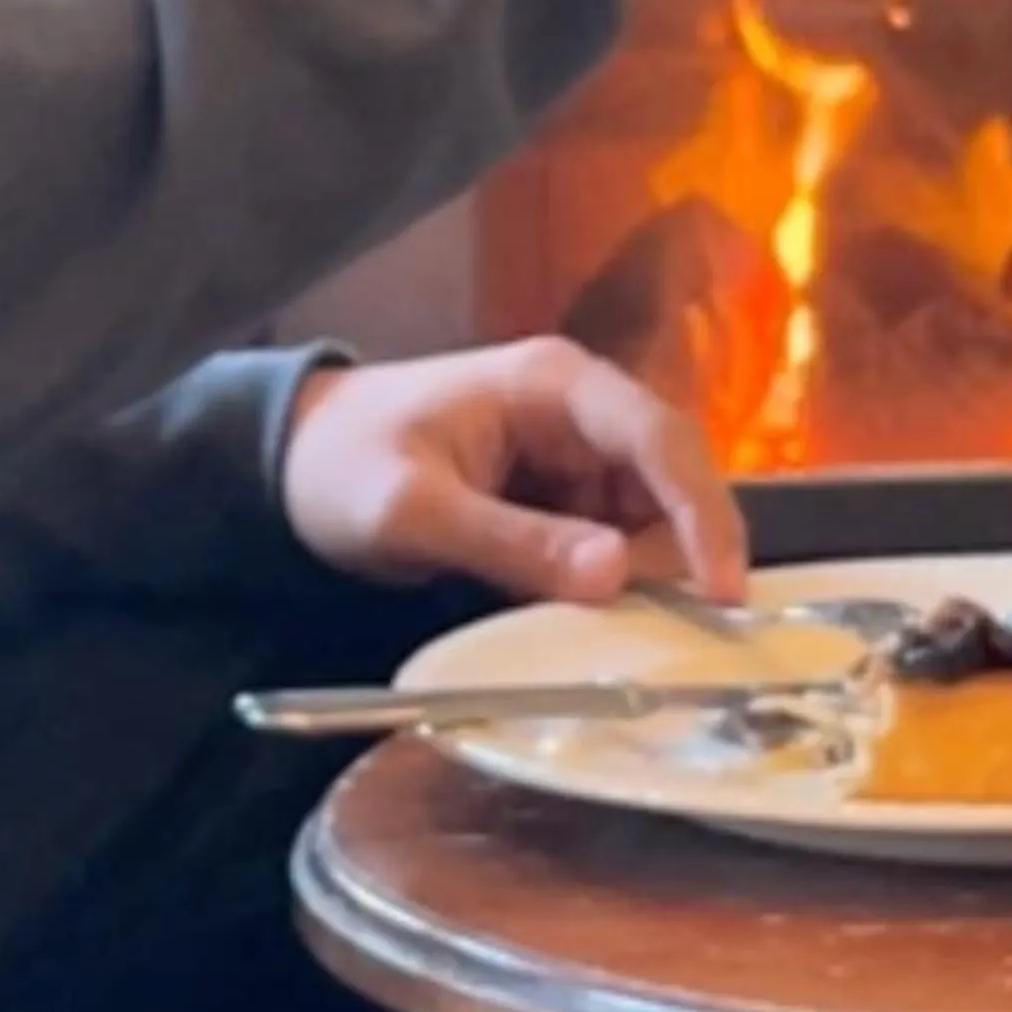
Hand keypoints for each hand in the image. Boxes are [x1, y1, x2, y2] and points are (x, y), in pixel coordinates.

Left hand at [279, 337, 746, 606]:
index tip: (724, 593)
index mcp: (555, 384)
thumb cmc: (342, 467)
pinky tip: (571, 610)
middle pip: (671, 478)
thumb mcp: (413, 512)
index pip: (659, 439)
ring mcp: (575, 450)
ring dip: (638, 574)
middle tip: (641, 627)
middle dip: (672, 553)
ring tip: (583, 620)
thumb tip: (617, 575)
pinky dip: (607, 581)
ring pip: (651, 516)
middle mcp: (583, 409)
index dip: (703, 513)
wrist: (287, 459)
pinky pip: (614, 538)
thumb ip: (512, 543)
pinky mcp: (563, 492)